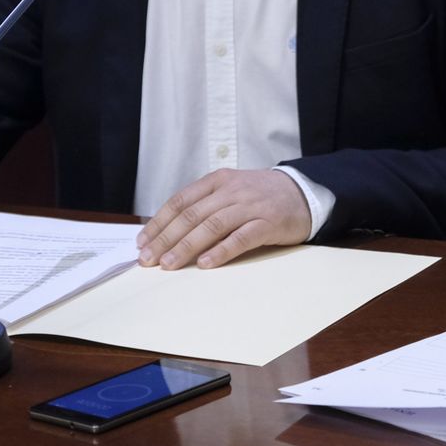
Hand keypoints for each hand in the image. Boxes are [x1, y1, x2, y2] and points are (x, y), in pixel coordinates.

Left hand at [136, 168, 311, 269]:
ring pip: (212, 226)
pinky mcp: (268, 223)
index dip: (159, 223)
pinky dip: (221, 251)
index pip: (180, 202)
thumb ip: (204, 206)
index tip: (142, 243)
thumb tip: (168, 233)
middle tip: (148, 260)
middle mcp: (232, 191)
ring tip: (169, 264)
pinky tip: (205, 264)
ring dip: (187, 247)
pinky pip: (241, 238)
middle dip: (166, 239)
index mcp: (218, 181)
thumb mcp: (230, 191)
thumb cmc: (260, 196)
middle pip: (192, 215)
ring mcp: (251, 206)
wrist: (303, 192)